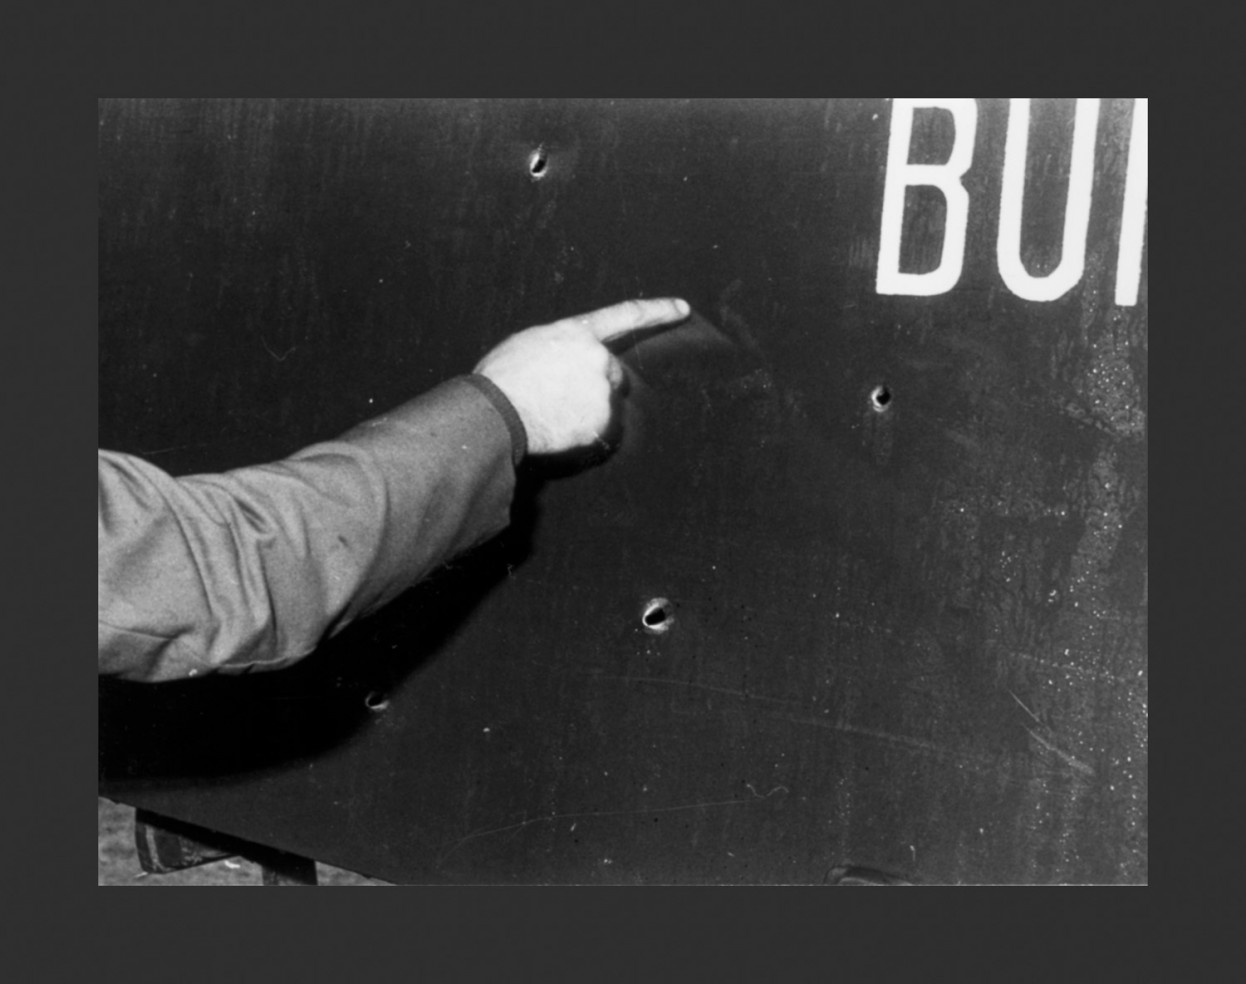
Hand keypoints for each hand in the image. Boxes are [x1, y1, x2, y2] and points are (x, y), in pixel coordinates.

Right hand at [474, 298, 689, 454]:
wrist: (496, 412)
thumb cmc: (501, 377)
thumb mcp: (529, 344)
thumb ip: (560, 347)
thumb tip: (567, 362)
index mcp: (577, 333)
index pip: (626, 315)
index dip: (658, 311)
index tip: (683, 309)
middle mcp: (598, 359)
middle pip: (614, 373)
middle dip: (597, 383)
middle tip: (562, 395)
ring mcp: (602, 392)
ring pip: (605, 402)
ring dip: (587, 408)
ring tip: (552, 412)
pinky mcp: (602, 423)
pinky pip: (598, 429)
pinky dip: (582, 431)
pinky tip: (557, 428)